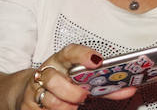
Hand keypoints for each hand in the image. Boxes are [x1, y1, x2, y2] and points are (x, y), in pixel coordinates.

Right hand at [21, 44, 135, 109]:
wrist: (29, 92)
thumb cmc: (62, 84)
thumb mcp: (82, 80)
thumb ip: (106, 86)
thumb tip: (130, 88)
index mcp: (61, 60)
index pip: (70, 52)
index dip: (83, 55)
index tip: (98, 61)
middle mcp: (46, 72)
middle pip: (55, 79)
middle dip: (71, 91)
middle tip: (83, 96)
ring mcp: (35, 89)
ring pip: (49, 99)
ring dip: (64, 106)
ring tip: (73, 106)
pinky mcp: (27, 106)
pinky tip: (64, 109)